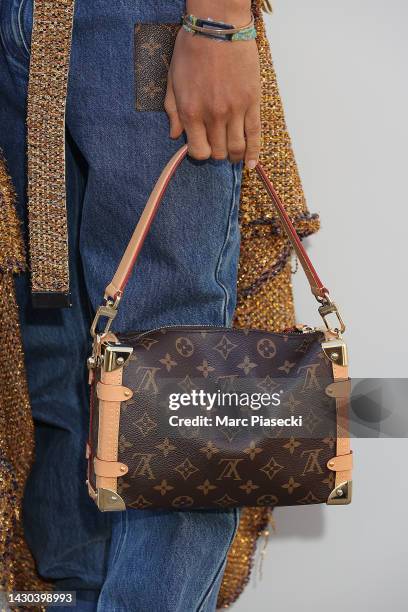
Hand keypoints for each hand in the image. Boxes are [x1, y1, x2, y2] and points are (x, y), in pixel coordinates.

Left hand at [164, 2, 260, 167]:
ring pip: (236, 147)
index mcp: (191, 112)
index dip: (199, 154)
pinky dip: (253, 153)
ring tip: (233, 155)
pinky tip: (250, 164)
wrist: (218, 27)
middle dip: (217, 154)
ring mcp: (234, 110)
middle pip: (218, 152)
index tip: (201, 148)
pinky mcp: (252, 102)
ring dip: (234, 155)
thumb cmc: (191, 51)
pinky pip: (255, 135)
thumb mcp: (172, 81)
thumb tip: (174, 135)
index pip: (198, 151)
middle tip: (218, 147)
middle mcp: (213, 116)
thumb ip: (172, 111)